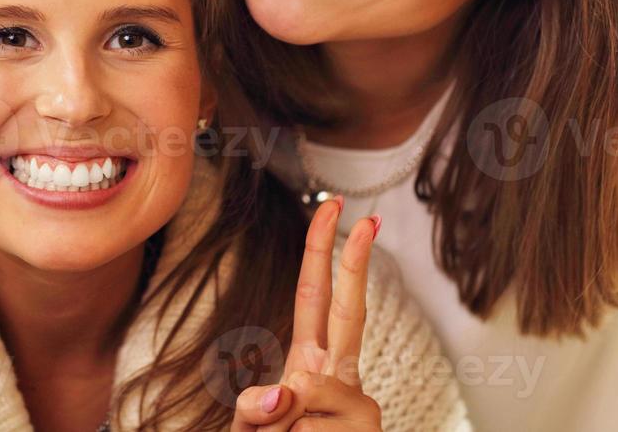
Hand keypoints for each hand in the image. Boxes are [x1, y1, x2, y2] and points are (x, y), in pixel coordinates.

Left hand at [232, 198, 382, 430]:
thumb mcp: (250, 429)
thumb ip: (257, 407)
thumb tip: (289, 392)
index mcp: (310, 362)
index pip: (314, 296)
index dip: (321, 252)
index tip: (334, 208)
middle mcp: (341, 375)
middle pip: (349, 310)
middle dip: (354, 261)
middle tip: (362, 213)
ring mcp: (359, 404)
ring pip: (305, 393)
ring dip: (280, 425)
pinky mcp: (367, 427)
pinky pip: (311, 427)